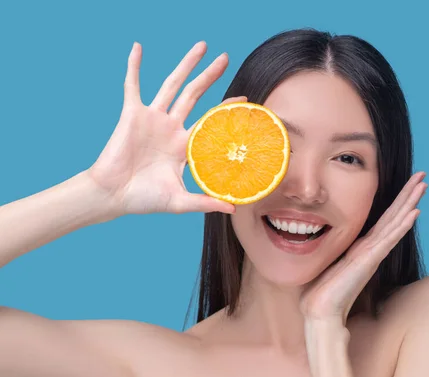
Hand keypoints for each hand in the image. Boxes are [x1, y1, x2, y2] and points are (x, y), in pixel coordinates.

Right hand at [88, 42, 241, 215]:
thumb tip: (233, 208)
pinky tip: (138, 48)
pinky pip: (133, 85)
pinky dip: (134, 67)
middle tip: (225, 58)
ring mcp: (152, 119)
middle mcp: (171, 128)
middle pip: (195, 95)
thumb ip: (205, 202)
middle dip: (210, 76)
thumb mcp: (180, 201)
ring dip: (185, 65)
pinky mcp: (132, 114)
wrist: (112, 196)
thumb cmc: (143, 199)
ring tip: (201, 46)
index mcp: (183, 146)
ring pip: (172, 85)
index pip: (210, 122)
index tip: (245, 99)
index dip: (226, 110)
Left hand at [300, 172, 427, 323]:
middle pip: (395, 216)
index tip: (408, 183)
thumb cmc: (321, 290)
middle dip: (409, 194)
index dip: (397, 201)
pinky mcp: (369, 261)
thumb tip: (319, 232)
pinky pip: (388, 239)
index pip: (384, 219)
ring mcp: (373, 254)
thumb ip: (333, 248)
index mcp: (363, 247)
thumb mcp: (327, 260)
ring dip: (410, 203)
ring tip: (423, 186)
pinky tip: (414, 212)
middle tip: (423, 175)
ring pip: (396, 223)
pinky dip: (401, 225)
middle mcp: (372, 248)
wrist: (320, 311)